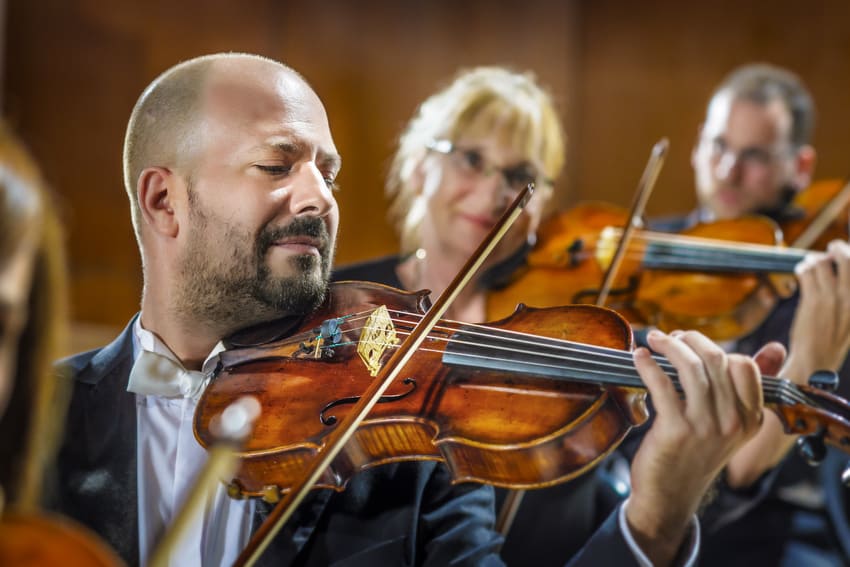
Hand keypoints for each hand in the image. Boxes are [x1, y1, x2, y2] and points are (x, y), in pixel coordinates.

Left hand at [625, 330, 762, 564]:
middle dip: (690, 340)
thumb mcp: (729, 424)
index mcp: (751, 419)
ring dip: (669, 345)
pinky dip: (648, 364)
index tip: (692, 343)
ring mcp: (705, 426)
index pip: (744, 366)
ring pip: (691, 367)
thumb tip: (777, 348)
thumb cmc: (695, 454)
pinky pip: (662, 384)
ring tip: (655, 338)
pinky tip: (640, 356)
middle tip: (670, 337)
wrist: (670, 496)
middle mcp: (733, 422)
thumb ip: (747, 387)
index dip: (715, 348)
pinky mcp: (676, 430)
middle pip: (716, 360)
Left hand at [785, 239, 849, 383]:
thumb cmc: (833, 341)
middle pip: (847, 259)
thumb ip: (848, 300)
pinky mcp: (812, 301)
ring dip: (816, 259)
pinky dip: (804, 267)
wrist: (815, 361)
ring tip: (812, 263)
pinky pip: (807, 273)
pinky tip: (802, 270)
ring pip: (822, 263)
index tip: (848, 252)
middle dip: (839, 248)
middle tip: (833, 247)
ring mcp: (832, 298)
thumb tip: (843, 274)